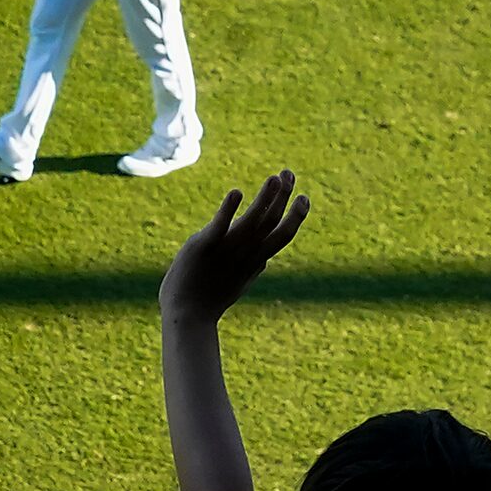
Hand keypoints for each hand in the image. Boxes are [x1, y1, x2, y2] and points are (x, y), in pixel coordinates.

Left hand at [161, 172, 310, 323]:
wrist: (186, 316)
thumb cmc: (210, 301)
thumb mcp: (238, 283)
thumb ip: (253, 268)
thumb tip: (265, 261)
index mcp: (254, 261)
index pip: (281, 235)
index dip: (295, 215)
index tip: (304, 196)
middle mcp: (245, 254)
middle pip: (271, 223)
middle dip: (283, 199)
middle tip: (289, 173)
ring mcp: (226, 250)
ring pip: (252, 221)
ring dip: (265, 199)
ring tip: (275, 178)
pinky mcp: (204, 246)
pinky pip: (219, 226)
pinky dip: (229, 210)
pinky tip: (237, 192)